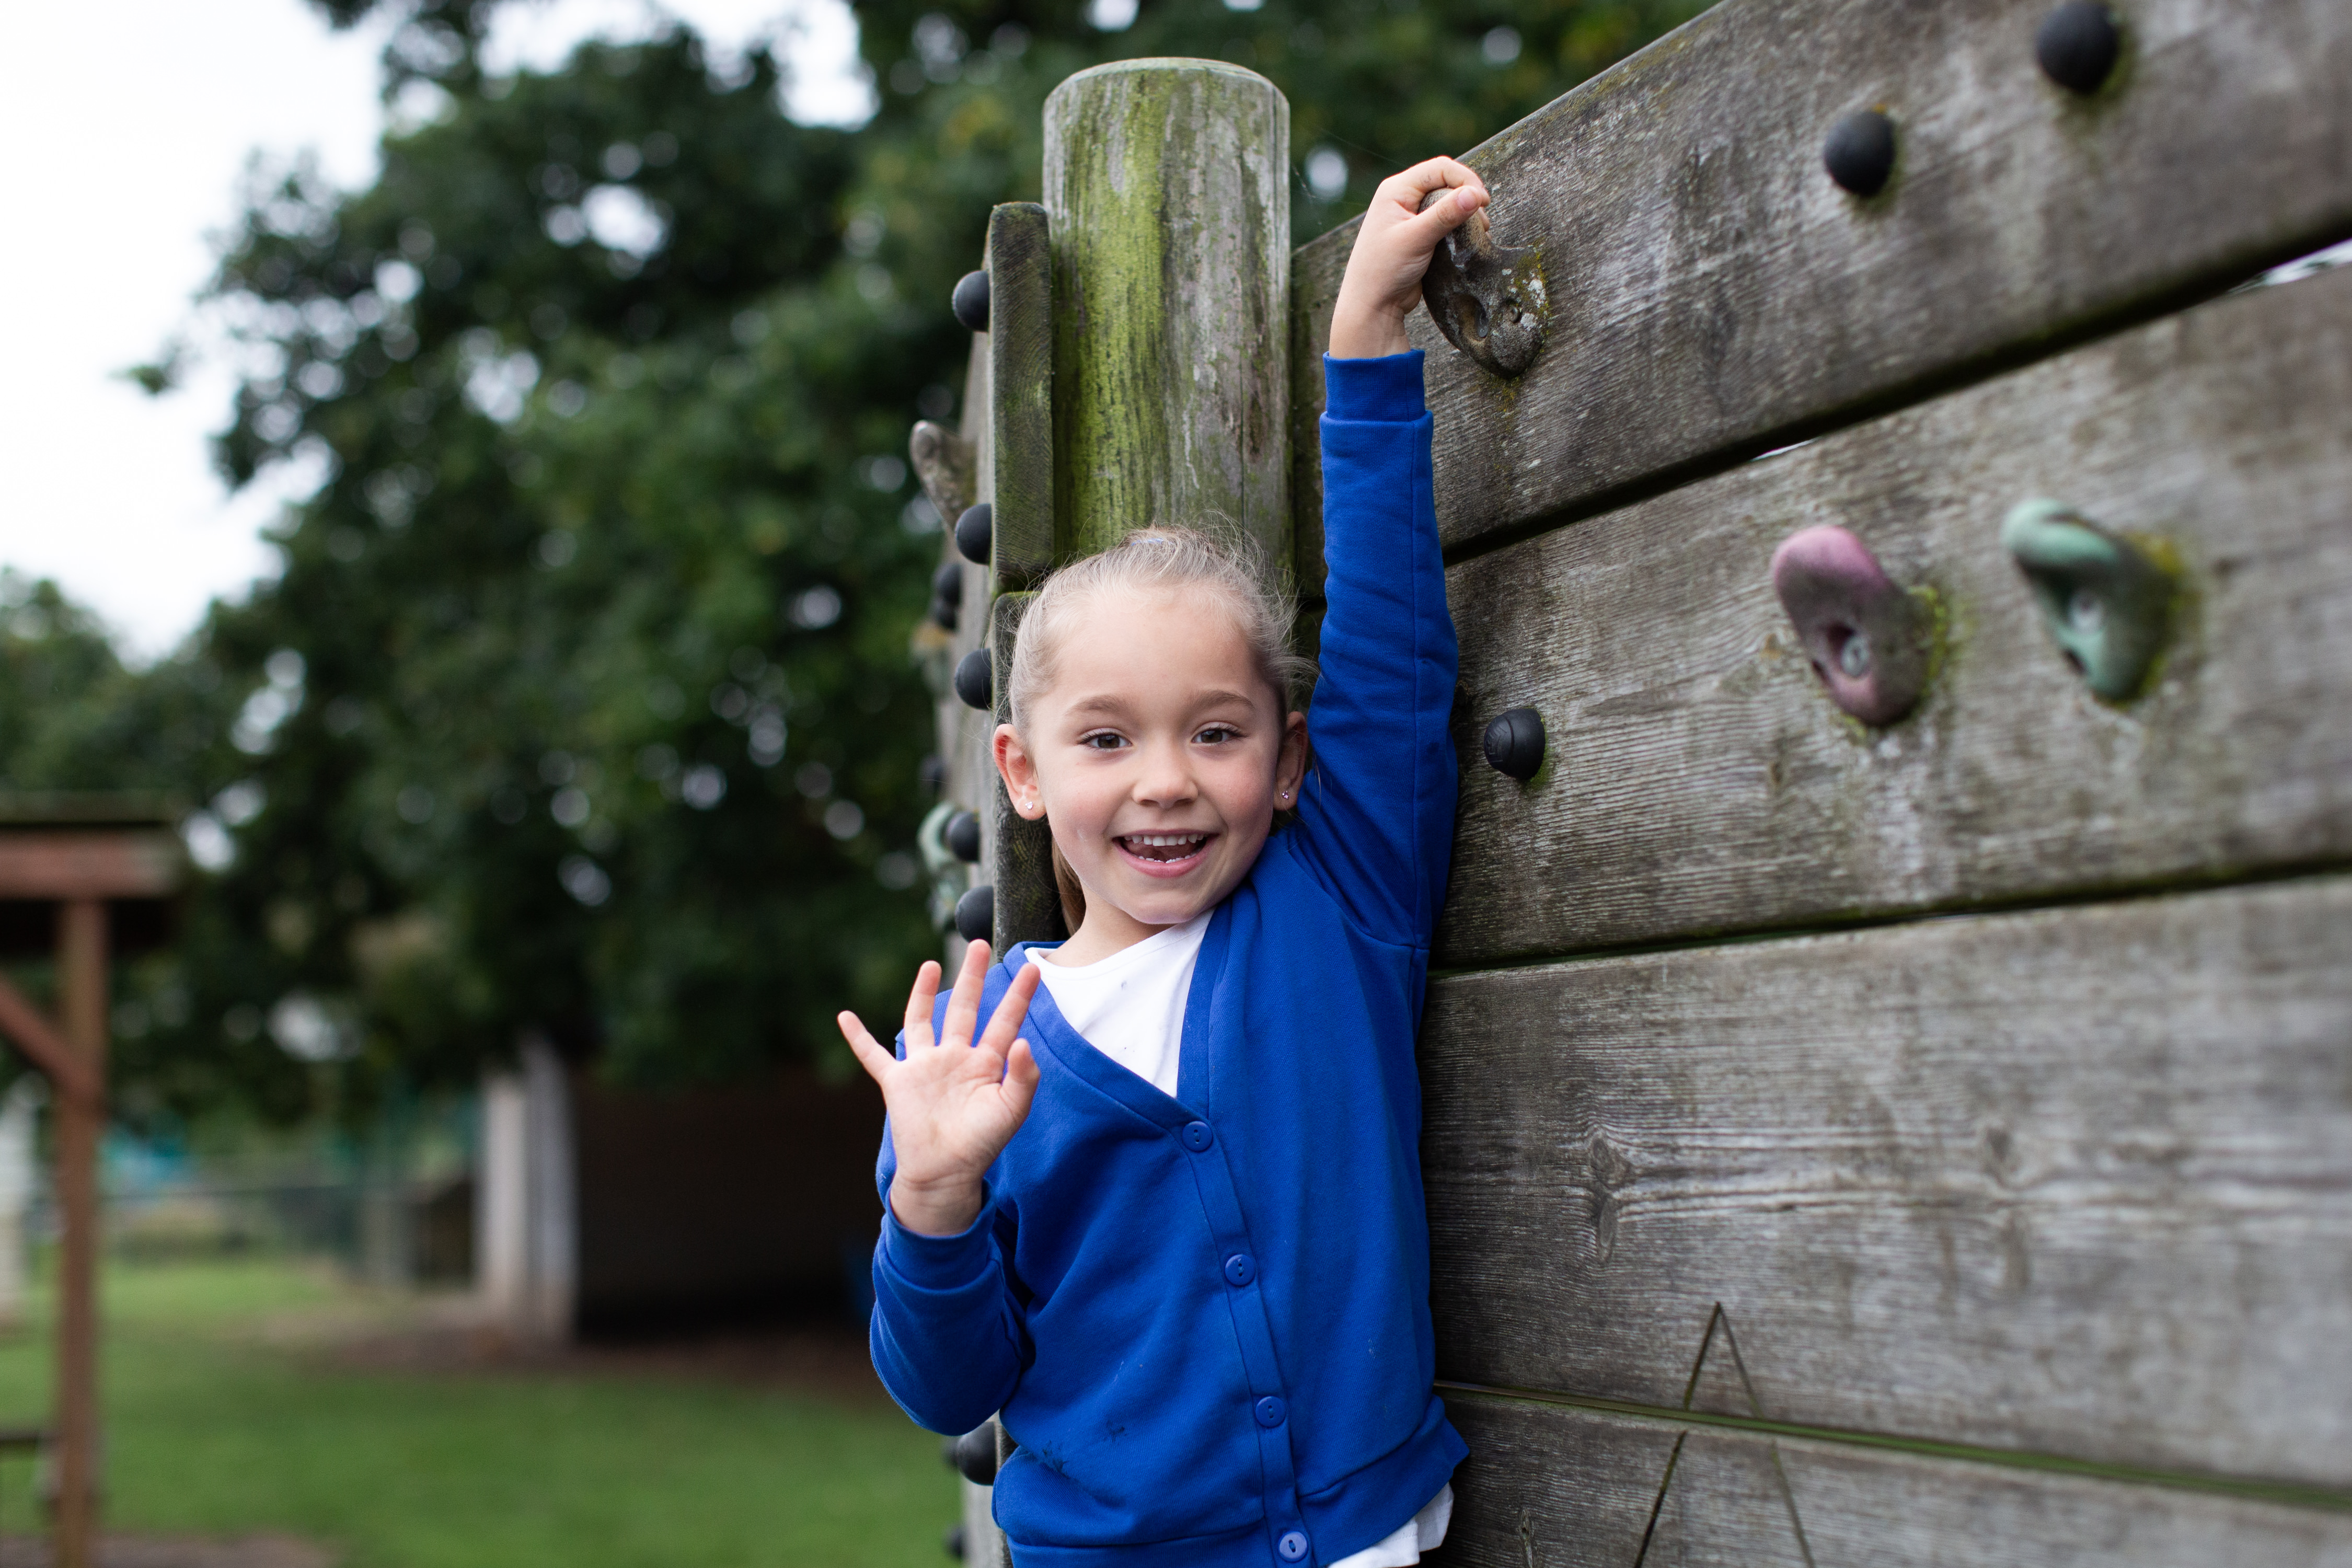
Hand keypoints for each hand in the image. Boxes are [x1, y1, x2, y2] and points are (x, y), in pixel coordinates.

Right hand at [840, 940, 1042, 1235]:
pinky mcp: (898, 1082)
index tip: (1033, 969)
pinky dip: (858, 1038)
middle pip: (965, 1008)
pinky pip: (873, 1055)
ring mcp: (925, 1067)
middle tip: (978, 944)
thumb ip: (1022, 1077)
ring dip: (924, 993)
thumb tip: (1023, 1042)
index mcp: (985, 1064)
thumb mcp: (1010, 1111)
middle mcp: (955, 1058)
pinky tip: (844, 1017)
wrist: (945, 1174)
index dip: (1018, 996)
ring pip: (923, 1020)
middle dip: (972, 977)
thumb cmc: (981, 1145)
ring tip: (931, 964)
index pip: (1005, 1022)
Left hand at [1328, 156, 1489, 359]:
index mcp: (1396, 190)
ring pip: (1447, 201)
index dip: (1465, 179)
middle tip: (1483, 221)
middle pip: (1445, 182)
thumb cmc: (1385, 270)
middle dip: (1467, 196)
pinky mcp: (1419, 234)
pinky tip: (1469, 239)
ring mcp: (1411, 216)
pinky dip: (1459, 226)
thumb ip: (1445, 215)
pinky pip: (1445, 220)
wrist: (1372, 306)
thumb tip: (1474, 195)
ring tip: (1480, 231)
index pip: (1439, 168)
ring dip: (1466, 213)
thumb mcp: (1416, 239)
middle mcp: (1402, 198)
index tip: (1483, 201)